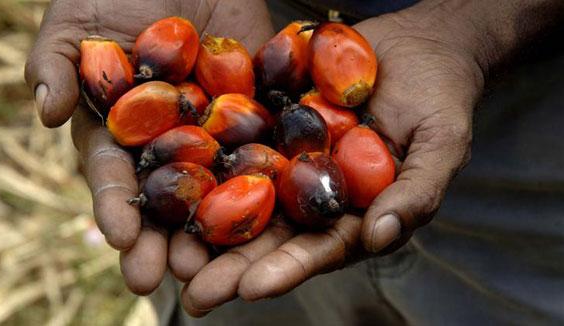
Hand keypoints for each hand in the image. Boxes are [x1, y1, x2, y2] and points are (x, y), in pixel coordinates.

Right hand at [25, 0, 273, 294]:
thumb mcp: (76, 22)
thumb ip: (55, 64)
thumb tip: (45, 112)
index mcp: (119, 132)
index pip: (113, 175)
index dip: (114, 206)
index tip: (120, 237)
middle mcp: (166, 143)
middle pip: (164, 200)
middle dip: (160, 240)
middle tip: (161, 278)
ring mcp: (213, 134)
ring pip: (214, 190)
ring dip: (212, 231)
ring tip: (212, 267)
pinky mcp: (256, 116)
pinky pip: (264, 150)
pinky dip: (268, 182)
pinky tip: (272, 215)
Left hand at [179, 9, 483, 315]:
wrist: (420, 44)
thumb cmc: (440, 98)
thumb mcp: (441, 146)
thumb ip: (416, 193)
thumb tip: (380, 237)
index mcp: (350, 211)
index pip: (318, 248)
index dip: (287, 269)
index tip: (251, 289)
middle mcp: (311, 192)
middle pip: (269, 233)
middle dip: (232, 265)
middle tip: (195, 293)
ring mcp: (286, 156)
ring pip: (241, 194)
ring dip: (205, 223)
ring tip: (168, 252)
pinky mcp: (268, 119)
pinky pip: (233, 138)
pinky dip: (203, 158)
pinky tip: (169, 176)